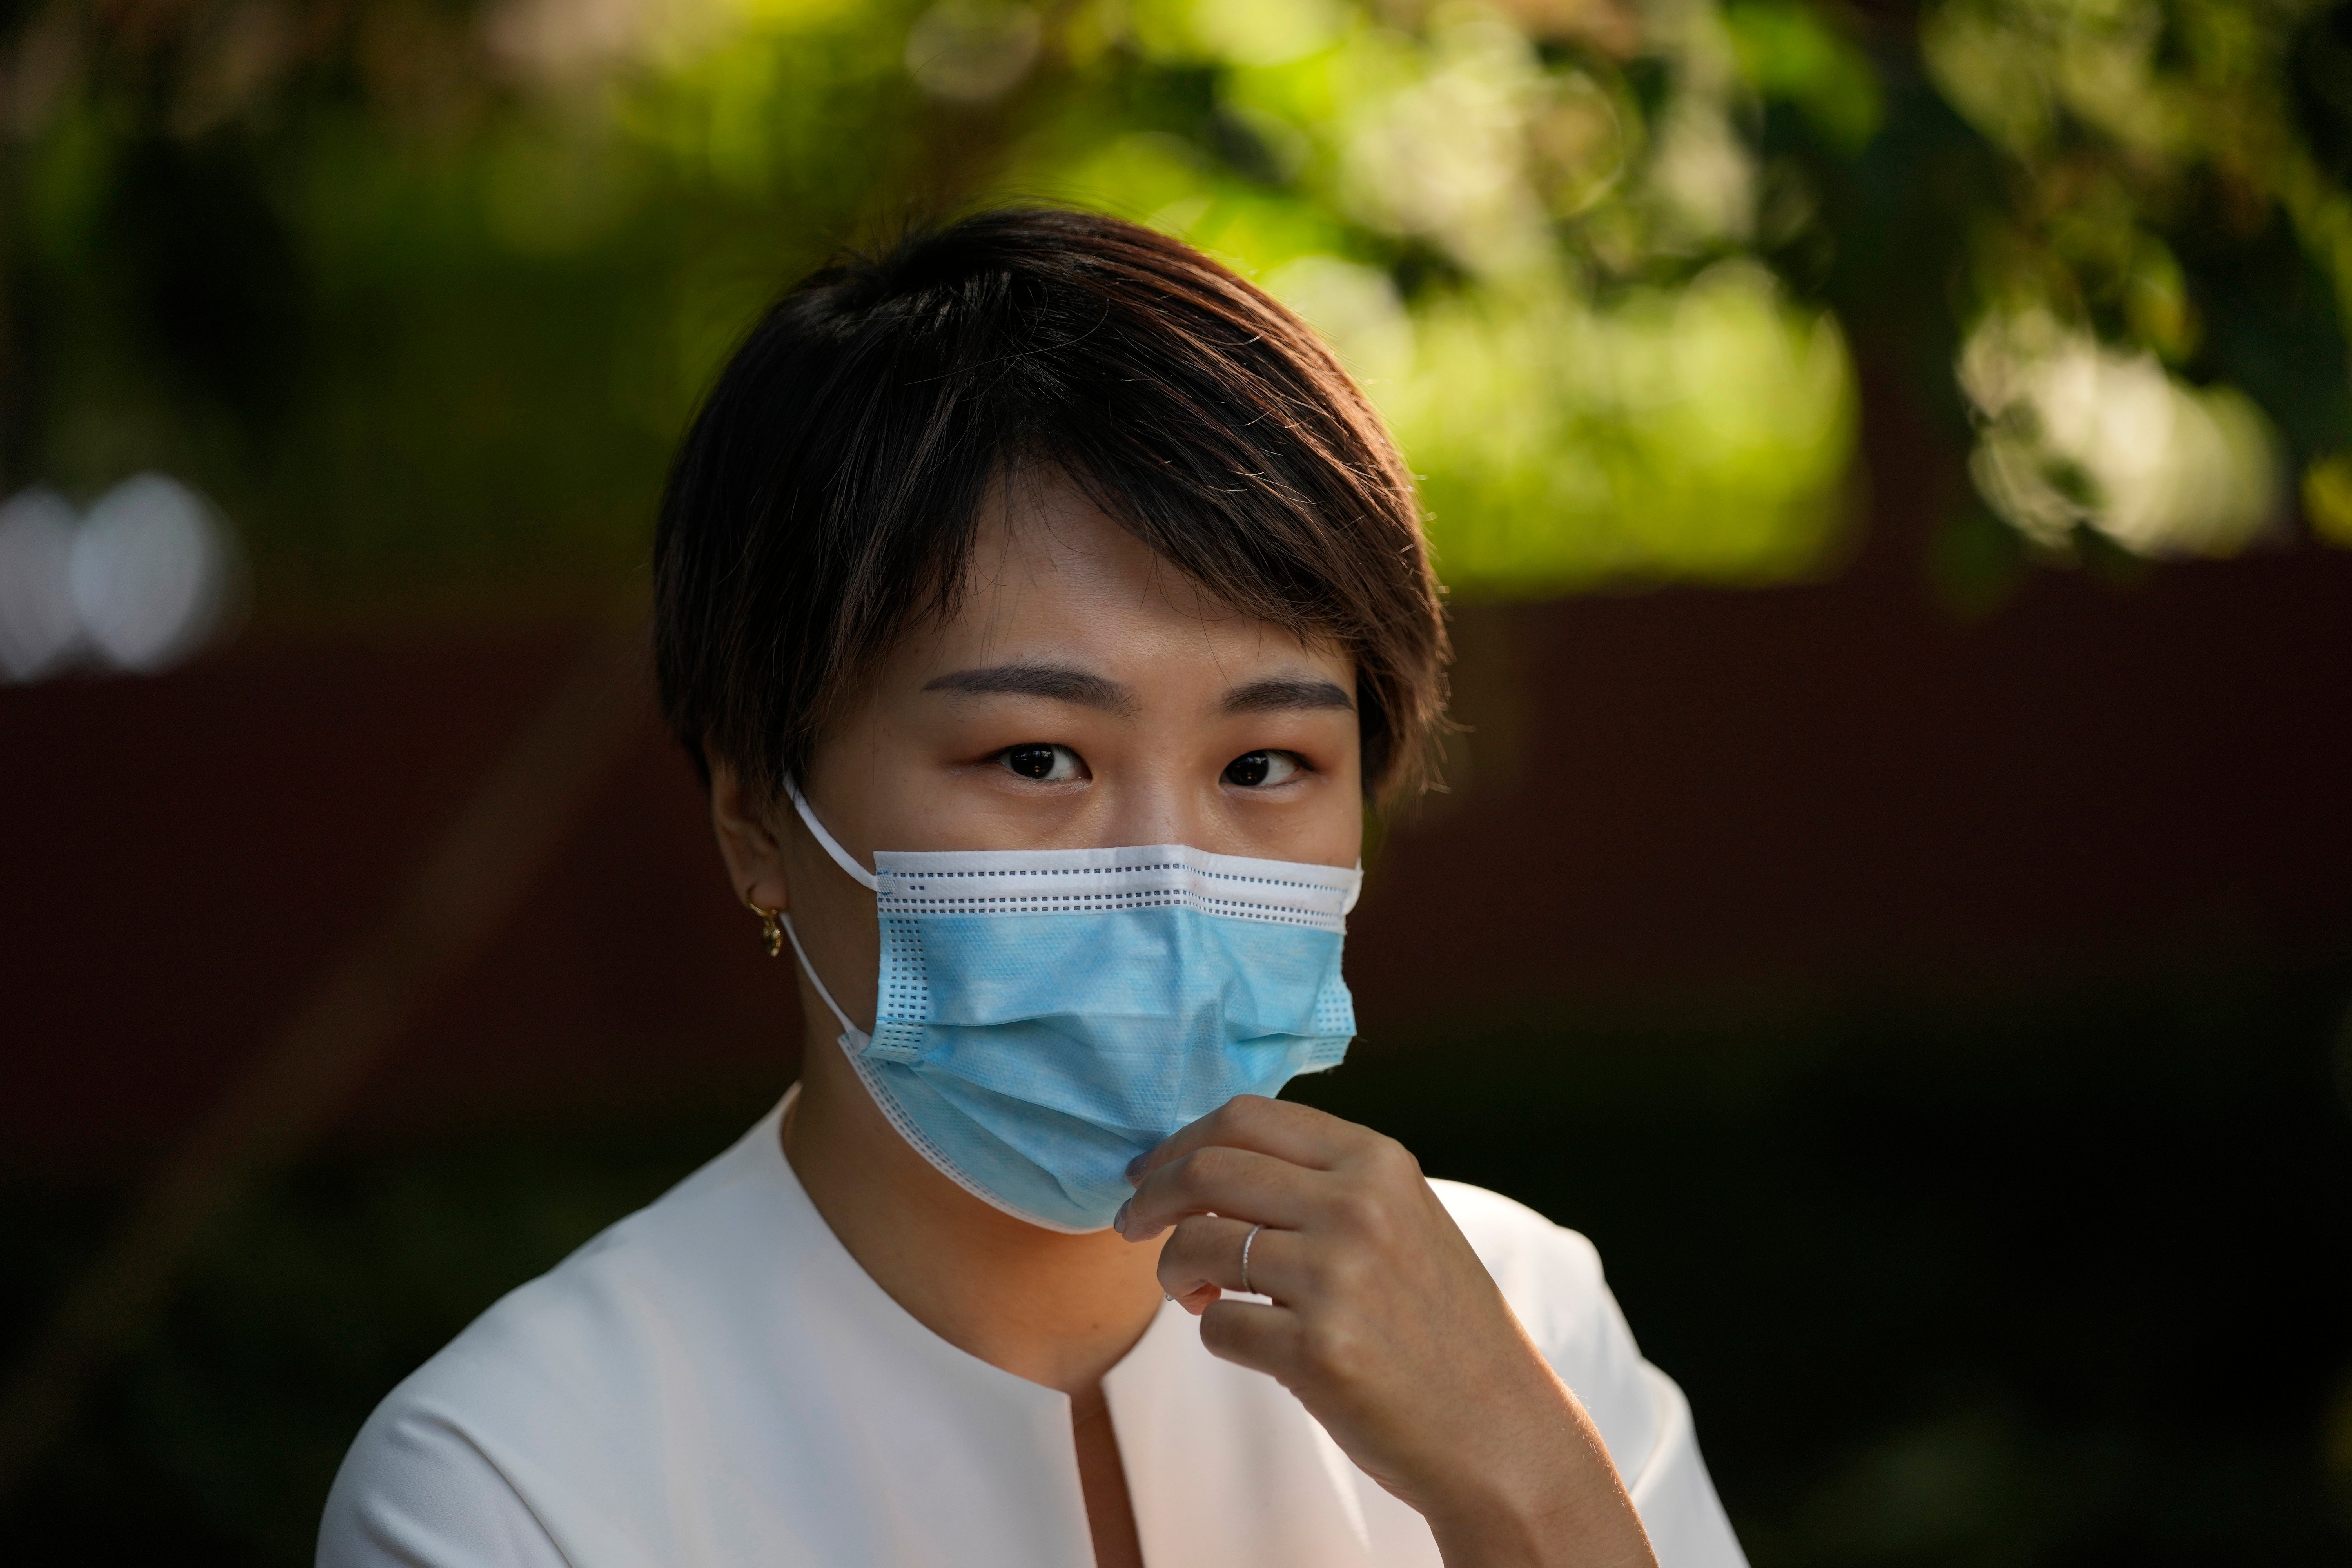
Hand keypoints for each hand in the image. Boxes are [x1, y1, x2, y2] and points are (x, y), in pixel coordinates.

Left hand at [1115, 1096, 1656, 1567]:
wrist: (1498, 1431)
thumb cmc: (1440, 1328)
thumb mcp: (1405, 1220)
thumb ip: (1325, 1181)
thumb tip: (1210, 1160)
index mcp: (1378, 1163)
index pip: (1246, 1118)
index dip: (1180, 1141)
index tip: (1150, 1170)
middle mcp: (1357, 1207)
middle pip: (1207, 1170)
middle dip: (1152, 1197)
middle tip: (1132, 1224)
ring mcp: (1336, 1278)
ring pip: (1197, 1246)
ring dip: (1170, 1269)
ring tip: (1188, 1291)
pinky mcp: (1316, 1352)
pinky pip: (1217, 1327)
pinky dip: (1211, 1332)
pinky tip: (1242, 1337)